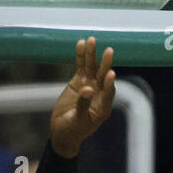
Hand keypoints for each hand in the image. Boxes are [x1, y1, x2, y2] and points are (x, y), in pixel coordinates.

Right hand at [48, 37, 115, 158]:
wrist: (62, 132)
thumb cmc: (72, 131)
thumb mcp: (77, 121)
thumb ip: (83, 105)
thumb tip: (87, 90)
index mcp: (103, 107)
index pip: (109, 93)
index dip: (110, 84)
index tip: (111, 74)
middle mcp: (99, 94)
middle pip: (103, 76)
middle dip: (105, 64)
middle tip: (109, 51)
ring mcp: (89, 86)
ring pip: (92, 68)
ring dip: (92, 54)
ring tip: (91, 40)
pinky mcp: (79, 82)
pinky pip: (81, 67)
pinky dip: (81, 56)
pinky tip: (81, 44)